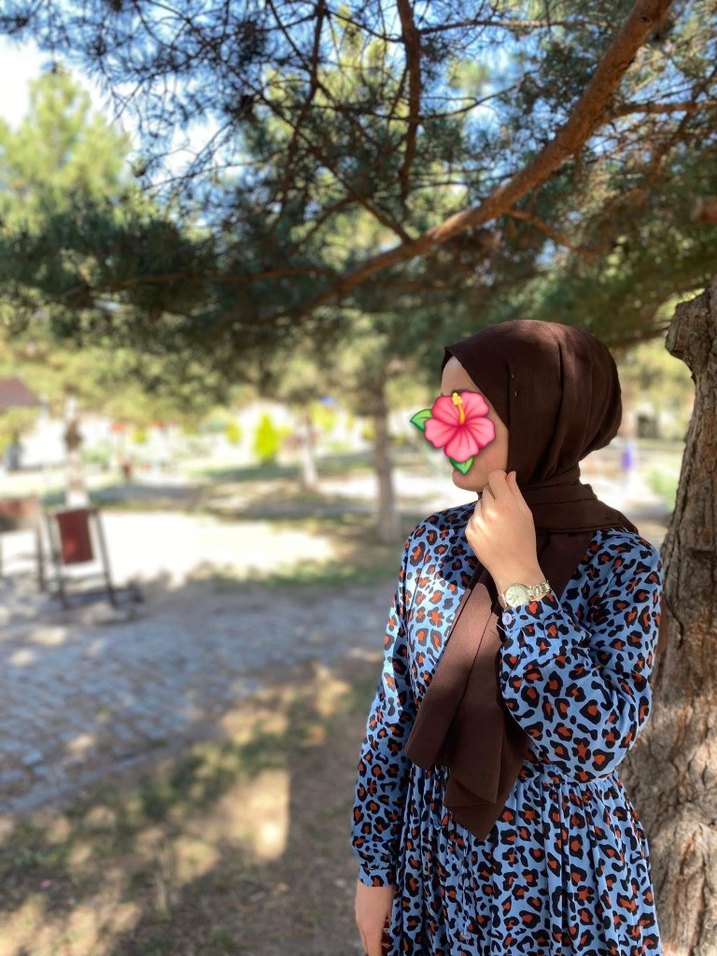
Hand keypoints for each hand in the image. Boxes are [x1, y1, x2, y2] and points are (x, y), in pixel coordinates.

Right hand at [355, 879, 394, 955]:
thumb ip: (392, 929)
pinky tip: (380, 920)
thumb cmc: (387, 891)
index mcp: (371, 929)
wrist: (374, 868)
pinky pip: (362, 923)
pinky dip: (369, 928)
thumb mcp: (394, 912)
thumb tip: (394, 940)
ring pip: (364, 934)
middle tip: (388, 949)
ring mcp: (358, 915)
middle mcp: (361, 924)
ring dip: (373, 939)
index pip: (373, 953)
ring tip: (386, 936)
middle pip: (367, 946)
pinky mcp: (357, 906)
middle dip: (376, 950)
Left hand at [466, 469, 539, 584]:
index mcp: (505, 504)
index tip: (503, 484)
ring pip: (479, 504)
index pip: (494, 476)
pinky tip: (491, 533)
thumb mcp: (525, 513)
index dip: (499, 478)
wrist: (514, 568)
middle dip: (494, 496)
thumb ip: (515, 491)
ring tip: (498, 525)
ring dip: (486, 509)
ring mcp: (476, 522)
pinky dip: (480, 522)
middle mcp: (488, 511)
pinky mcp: (469, 531)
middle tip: (504, 511)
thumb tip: (509, 473)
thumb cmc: (524, 539)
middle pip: (486, 490)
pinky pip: (473, 518)